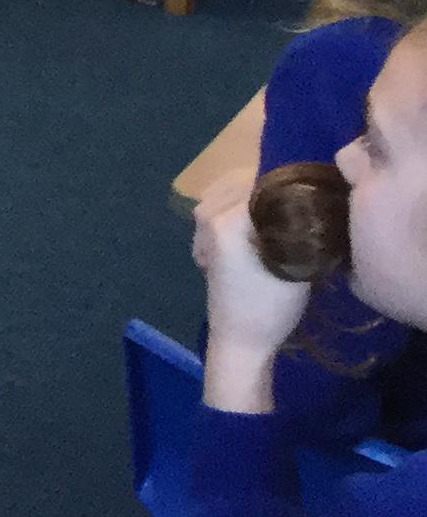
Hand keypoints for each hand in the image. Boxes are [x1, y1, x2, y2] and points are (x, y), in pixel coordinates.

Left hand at [195, 172, 314, 410]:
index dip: (293, 182)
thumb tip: (315, 194)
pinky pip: (226, 198)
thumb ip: (299, 225)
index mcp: (227, 220)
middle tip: (304, 203)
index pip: (265, 180)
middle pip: (249, 179)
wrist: (240, 337)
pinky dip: (246, 202)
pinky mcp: (203, 228)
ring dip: (260, 194)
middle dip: (277, 186)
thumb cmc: (271, 307)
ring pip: (237, 186)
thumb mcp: (296, 265)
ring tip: (286, 213)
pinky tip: (263, 221)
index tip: (315, 189)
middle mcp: (208, 212)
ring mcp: (201, 219)